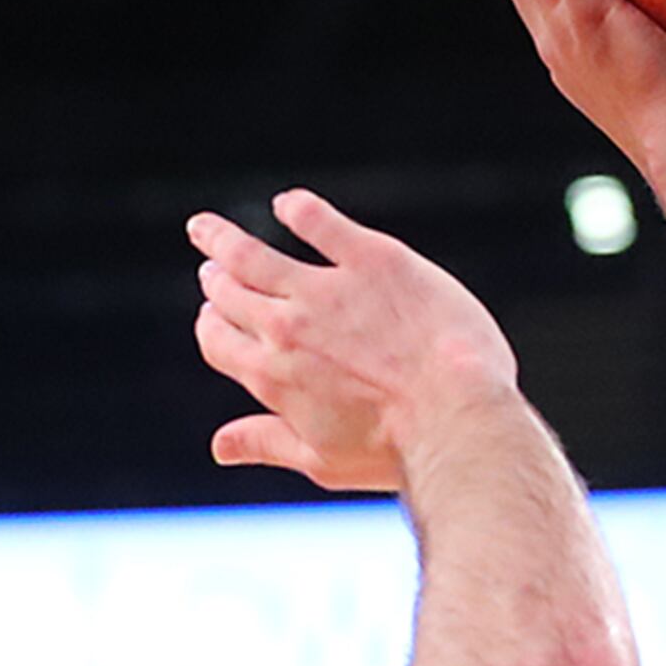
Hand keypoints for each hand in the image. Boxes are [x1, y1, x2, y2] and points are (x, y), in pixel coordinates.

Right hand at [190, 191, 523, 492]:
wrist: (457, 415)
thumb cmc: (399, 448)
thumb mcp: (324, 461)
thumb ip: (269, 443)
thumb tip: (221, 446)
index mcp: (272, 376)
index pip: (219, 341)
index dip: (212, 326)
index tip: (212, 315)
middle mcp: (286, 329)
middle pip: (231, 294)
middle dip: (216, 280)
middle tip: (213, 267)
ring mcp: (327, 291)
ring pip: (253, 255)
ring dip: (223, 238)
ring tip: (207, 227)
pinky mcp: (374, 260)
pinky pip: (321, 223)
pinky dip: (298, 209)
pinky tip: (290, 204)